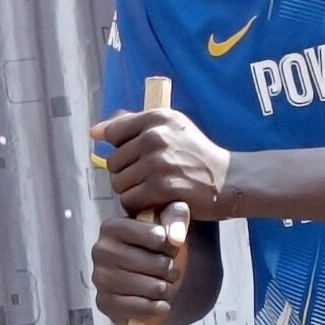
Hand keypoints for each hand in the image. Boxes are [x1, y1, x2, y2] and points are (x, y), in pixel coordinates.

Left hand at [91, 106, 229, 221]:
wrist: (228, 180)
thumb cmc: (197, 155)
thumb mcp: (173, 128)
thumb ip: (134, 125)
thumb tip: (95, 131)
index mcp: (157, 117)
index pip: (114, 132)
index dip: (119, 150)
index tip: (135, 159)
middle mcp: (156, 136)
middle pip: (113, 162)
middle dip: (126, 175)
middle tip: (147, 180)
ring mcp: (158, 163)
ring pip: (119, 184)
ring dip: (131, 193)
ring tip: (151, 191)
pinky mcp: (162, 188)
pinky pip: (129, 201)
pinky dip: (138, 207)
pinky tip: (154, 203)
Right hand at [92, 211, 187, 324]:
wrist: (143, 279)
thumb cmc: (154, 249)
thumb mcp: (167, 223)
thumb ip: (176, 216)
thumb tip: (175, 236)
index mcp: (113, 227)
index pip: (157, 236)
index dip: (172, 246)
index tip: (170, 248)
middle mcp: (101, 250)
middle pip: (157, 264)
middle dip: (171, 270)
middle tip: (169, 271)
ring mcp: (100, 278)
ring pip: (153, 287)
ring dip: (166, 290)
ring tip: (163, 285)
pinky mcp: (104, 303)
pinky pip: (141, 308)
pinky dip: (157, 309)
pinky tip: (160, 304)